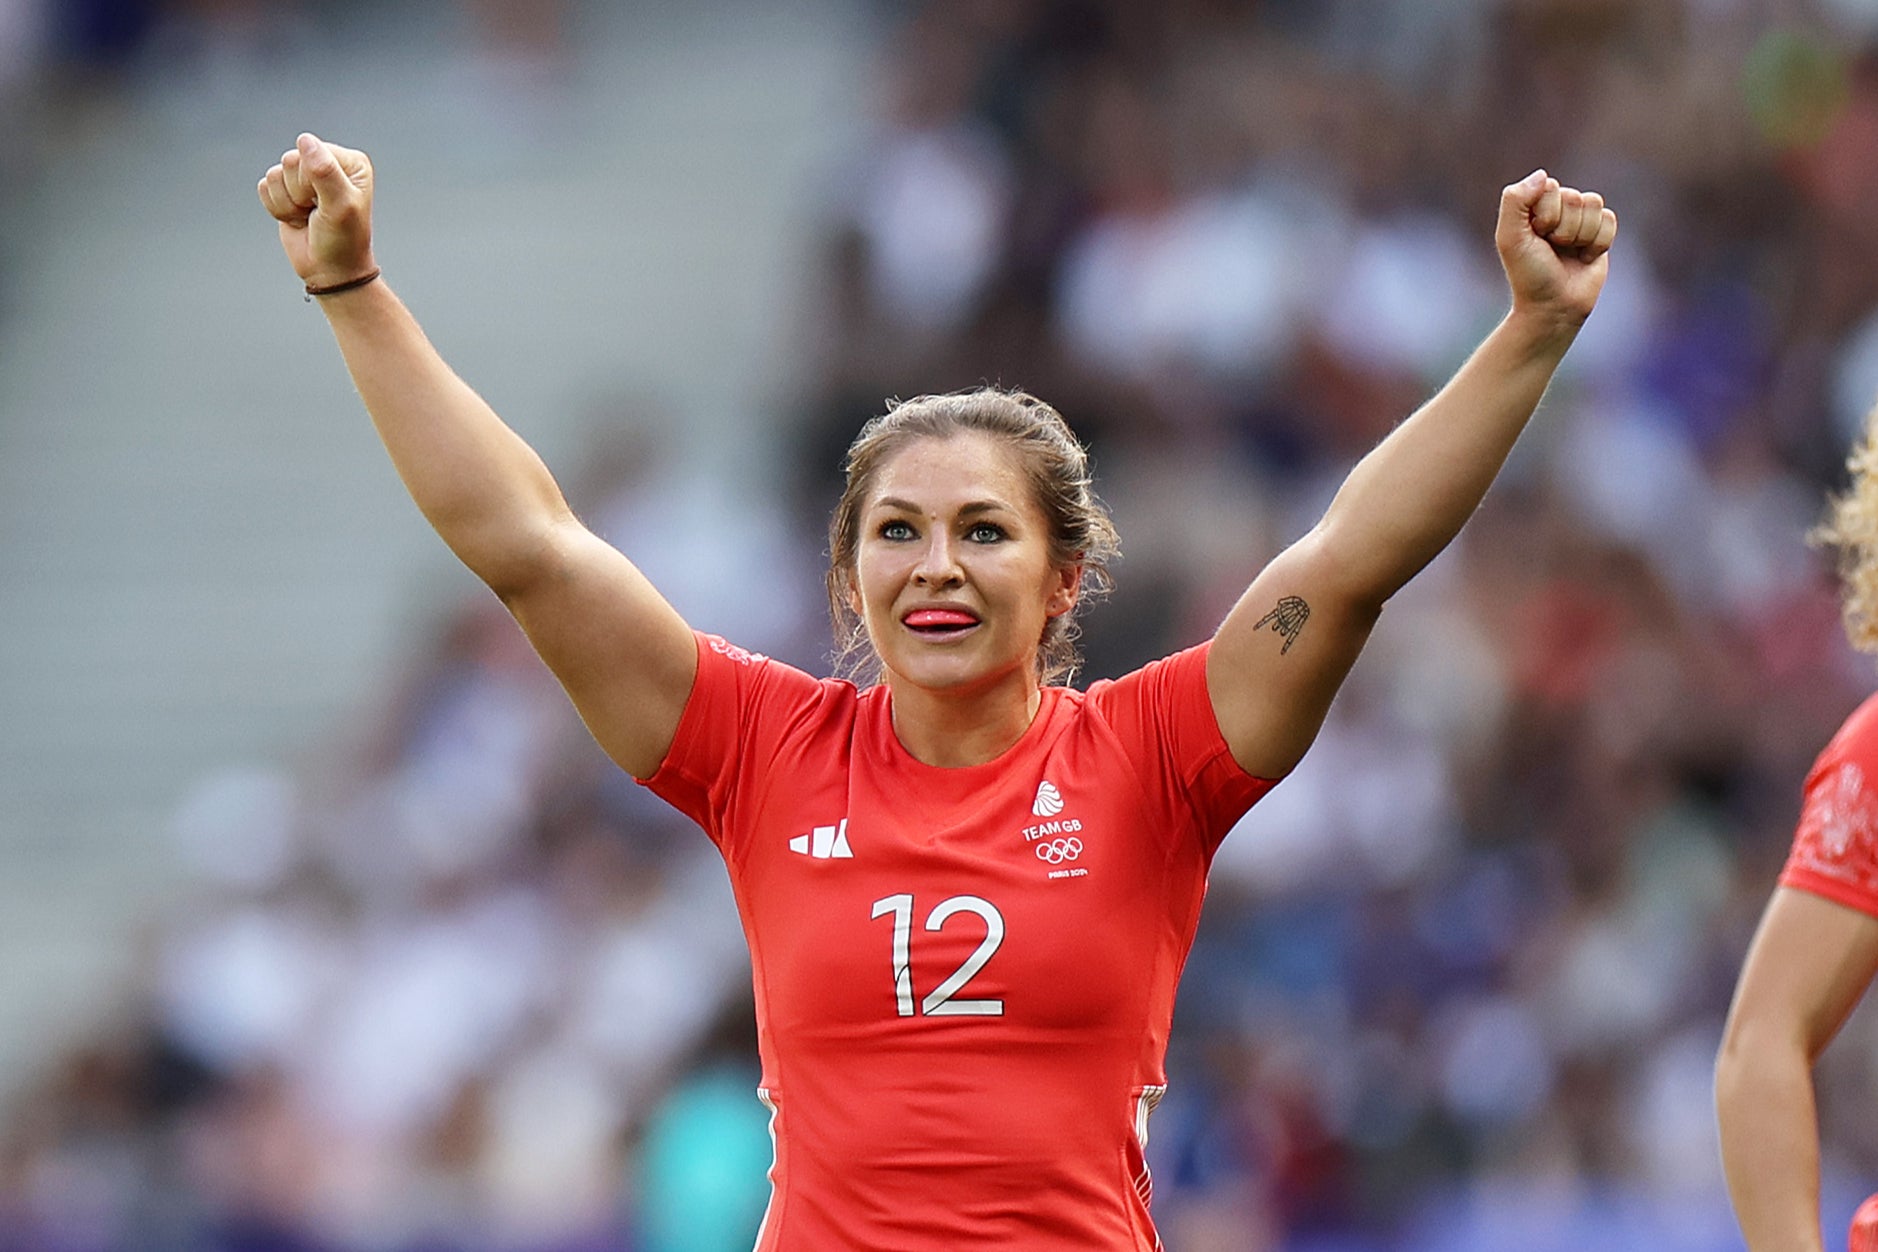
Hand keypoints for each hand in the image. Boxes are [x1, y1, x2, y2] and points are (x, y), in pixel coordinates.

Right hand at [257, 133, 375, 287]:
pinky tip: (296, 218)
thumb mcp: (340, 206)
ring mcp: (305, 177)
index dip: (313, 180)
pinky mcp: (285, 190)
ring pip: (275, 174)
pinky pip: (265, 187)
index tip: (328, 201)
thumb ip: (324, 171)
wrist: (329, 270)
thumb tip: (305, 141)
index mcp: (349, 162)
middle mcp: (327, 164)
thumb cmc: (343, 241)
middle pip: (290, 161)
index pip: (312, 151)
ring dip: (288, 203)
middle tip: (317, 210)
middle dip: (299, 192)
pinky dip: (277, 208)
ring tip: (308, 215)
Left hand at [1494, 169, 1616, 330]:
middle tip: (1552, 249)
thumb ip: (1515, 201)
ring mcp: (1581, 220)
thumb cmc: (1529, 273)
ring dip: (1581, 235)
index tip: (1535, 237)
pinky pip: (1610, 220)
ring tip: (1568, 253)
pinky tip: (1585, 257)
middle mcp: (1558, 209)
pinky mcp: (1601, 233)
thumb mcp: (1510, 238)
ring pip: (1594, 205)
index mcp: (1534, 205)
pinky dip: (1598, 242)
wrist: (1554, 307)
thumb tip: (1543, 174)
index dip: (1545, 215)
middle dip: (1564, 228)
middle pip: (1575, 197)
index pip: (1551, 187)